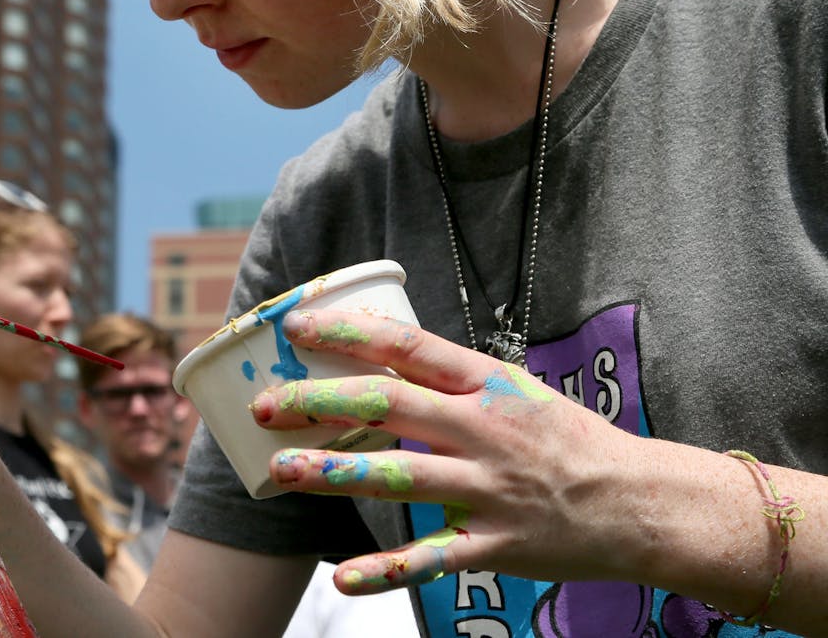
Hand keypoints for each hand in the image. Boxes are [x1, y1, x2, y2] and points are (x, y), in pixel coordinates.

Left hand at [248, 310, 645, 593]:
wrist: (642, 503)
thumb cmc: (570, 441)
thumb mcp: (515, 391)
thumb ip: (451, 380)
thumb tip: (380, 361)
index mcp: (485, 383)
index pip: (405, 345)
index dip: (346, 333)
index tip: (295, 329)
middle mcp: (483, 429)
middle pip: (387, 405)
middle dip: (319, 403)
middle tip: (267, 405)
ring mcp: (488, 488)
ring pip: (398, 475)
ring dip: (333, 473)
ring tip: (281, 470)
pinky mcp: (495, 543)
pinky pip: (431, 559)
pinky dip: (385, 573)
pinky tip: (342, 579)